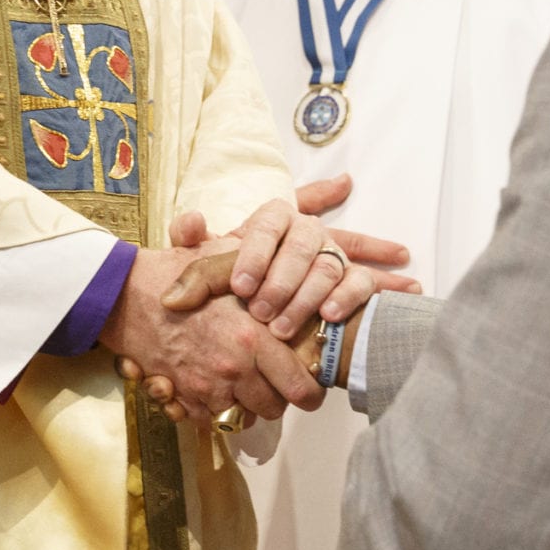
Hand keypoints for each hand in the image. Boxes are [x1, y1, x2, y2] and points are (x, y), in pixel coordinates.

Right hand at [100, 245, 320, 429]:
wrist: (126, 295)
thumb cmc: (178, 272)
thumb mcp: (226, 260)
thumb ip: (265, 270)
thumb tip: (299, 283)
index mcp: (253, 338)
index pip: (300, 386)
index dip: (309, 391)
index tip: (309, 387)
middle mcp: (234, 369)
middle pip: (274, 408)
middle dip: (276, 397)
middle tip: (272, 380)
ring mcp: (207, 387)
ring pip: (243, 417)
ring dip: (244, 403)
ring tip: (240, 380)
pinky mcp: (183, 398)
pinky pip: (211, 419)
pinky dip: (214, 408)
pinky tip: (212, 384)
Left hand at [166, 176, 419, 342]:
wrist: (270, 320)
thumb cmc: (239, 287)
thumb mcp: (213, 268)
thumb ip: (193, 245)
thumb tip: (190, 222)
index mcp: (273, 220)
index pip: (268, 225)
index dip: (254, 256)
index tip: (240, 288)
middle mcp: (306, 231)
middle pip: (300, 246)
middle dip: (280, 282)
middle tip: (259, 313)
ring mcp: (334, 253)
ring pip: (327, 267)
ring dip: (305, 299)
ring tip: (282, 329)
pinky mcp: (356, 279)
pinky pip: (360, 281)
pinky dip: (346, 298)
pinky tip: (329, 316)